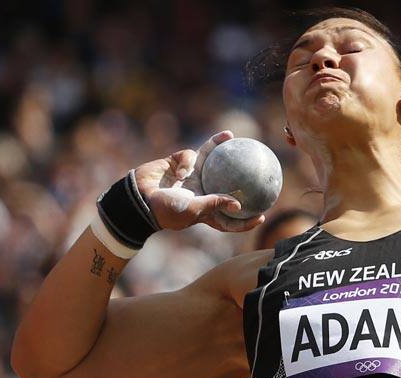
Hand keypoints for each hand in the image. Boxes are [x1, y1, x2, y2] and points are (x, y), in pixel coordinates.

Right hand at [132, 130, 266, 231]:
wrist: (138, 198)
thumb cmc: (166, 210)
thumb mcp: (193, 210)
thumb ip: (215, 204)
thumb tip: (239, 205)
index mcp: (204, 209)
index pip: (229, 217)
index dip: (245, 220)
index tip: (262, 216)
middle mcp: (200, 191)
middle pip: (223, 181)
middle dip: (237, 172)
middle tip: (254, 163)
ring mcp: (189, 176)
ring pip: (208, 159)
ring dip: (216, 147)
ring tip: (229, 135)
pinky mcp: (176, 163)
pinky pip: (189, 156)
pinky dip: (186, 161)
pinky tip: (182, 170)